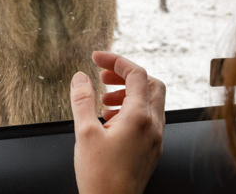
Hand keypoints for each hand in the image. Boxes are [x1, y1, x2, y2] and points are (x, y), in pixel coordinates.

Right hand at [70, 51, 165, 193]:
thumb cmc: (100, 176)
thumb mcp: (84, 133)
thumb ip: (82, 100)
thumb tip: (80, 77)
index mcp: (139, 117)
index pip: (136, 74)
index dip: (116, 61)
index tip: (97, 58)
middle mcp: (153, 126)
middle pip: (151, 84)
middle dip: (126, 75)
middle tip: (104, 77)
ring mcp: (155, 139)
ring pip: (151, 102)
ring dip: (128, 93)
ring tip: (104, 100)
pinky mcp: (151, 150)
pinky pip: (148, 119)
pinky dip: (131, 110)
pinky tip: (111, 120)